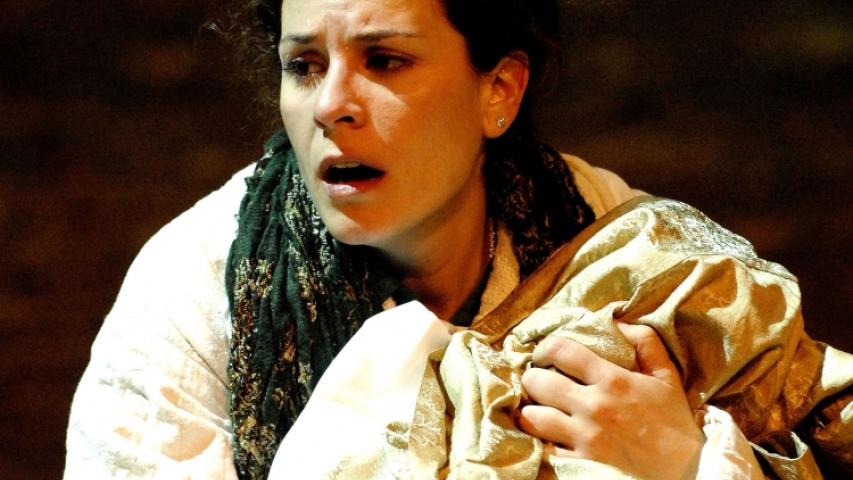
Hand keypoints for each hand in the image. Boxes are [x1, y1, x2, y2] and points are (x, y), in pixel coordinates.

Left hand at [519, 323, 703, 479]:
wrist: (686, 471)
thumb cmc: (674, 421)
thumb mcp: (666, 376)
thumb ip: (645, 342)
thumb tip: (617, 321)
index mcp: (612, 380)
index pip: (561, 350)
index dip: (545, 347)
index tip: (545, 353)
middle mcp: (593, 406)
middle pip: (538, 382)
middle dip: (532, 378)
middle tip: (538, 381)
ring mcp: (584, 437)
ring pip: (533, 418)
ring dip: (531, 412)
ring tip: (537, 409)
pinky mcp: (581, 463)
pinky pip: (545, 449)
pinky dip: (541, 442)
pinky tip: (547, 436)